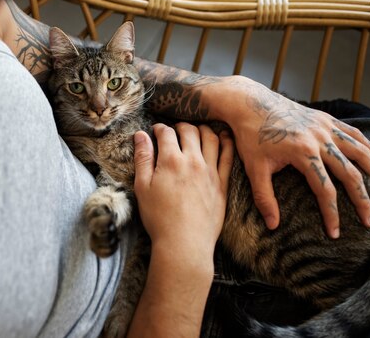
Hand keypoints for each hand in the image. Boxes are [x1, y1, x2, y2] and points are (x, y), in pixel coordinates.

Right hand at [133, 123, 233, 258]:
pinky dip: (225, 142)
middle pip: (190, 130)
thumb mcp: (142, 187)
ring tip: (196, 131)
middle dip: (180, 126)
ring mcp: (210, 171)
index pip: (166, 132)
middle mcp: (192, 161)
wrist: (184, 243)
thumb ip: (142, 158)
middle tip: (175, 130)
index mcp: (170, 160)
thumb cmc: (159, 217)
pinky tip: (223, 139)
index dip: (159, 128)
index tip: (156, 131)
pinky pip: (228, 156)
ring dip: (203, 129)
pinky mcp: (222, 184)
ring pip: (211, 138)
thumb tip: (140, 135)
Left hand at [207, 76, 369, 237]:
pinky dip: (369, 147)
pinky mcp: (325, 119)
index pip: (325, 190)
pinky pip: (354, 134)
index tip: (335, 233)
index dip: (332, 214)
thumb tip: (273, 226)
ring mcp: (325, 126)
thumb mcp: (253, 168)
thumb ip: (264, 197)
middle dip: (362, 200)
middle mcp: (319, 138)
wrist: (250, 103)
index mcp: (303, 152)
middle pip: (350, 173)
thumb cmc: (250, 135)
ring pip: (360, 152)